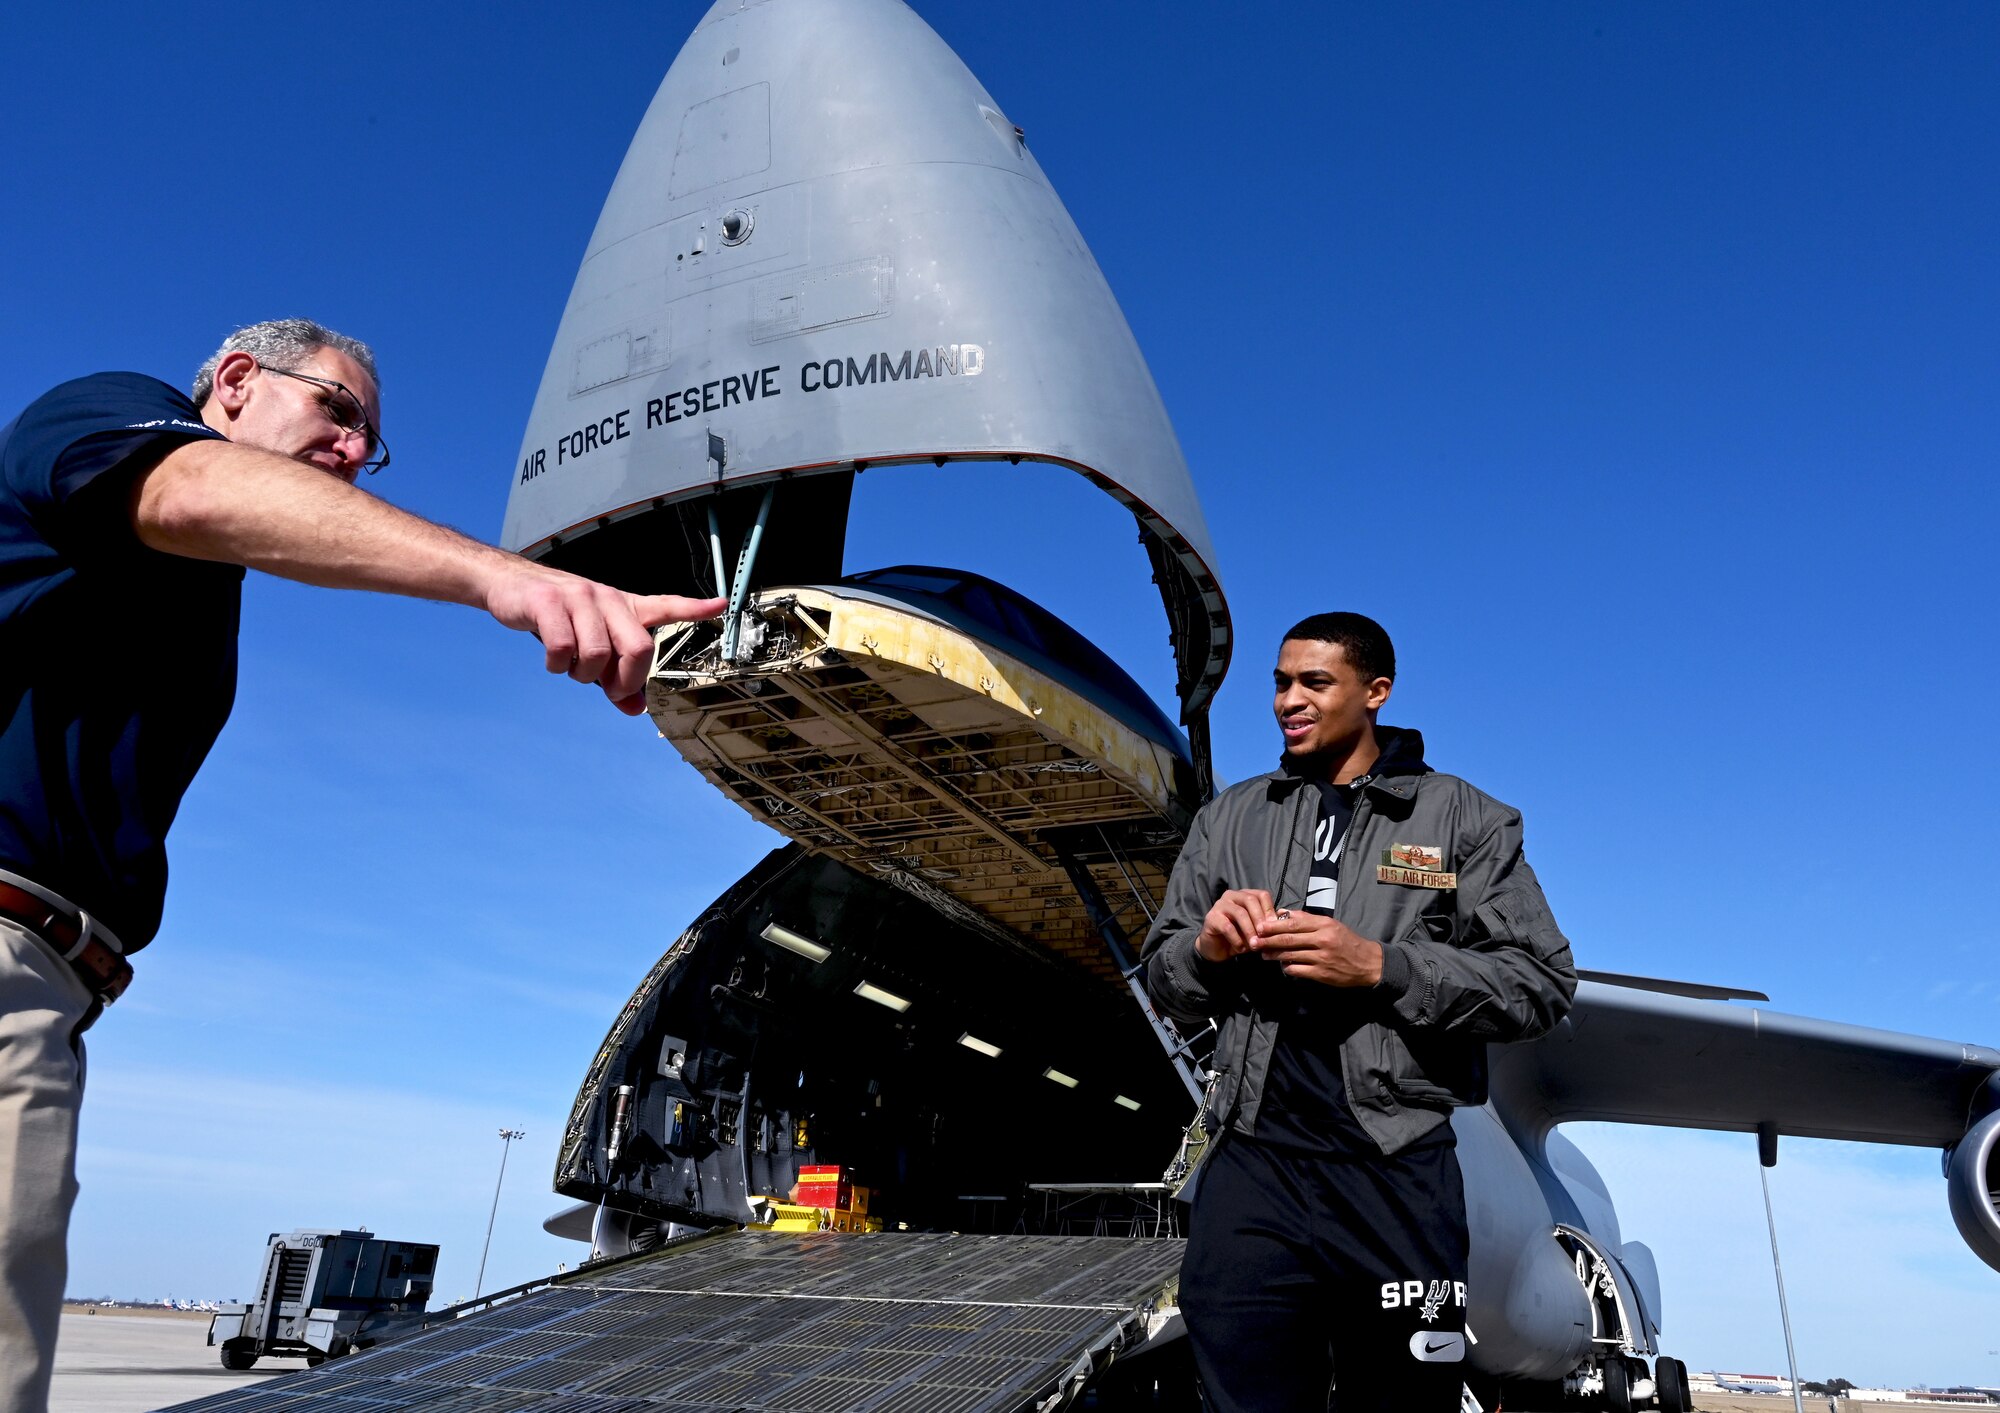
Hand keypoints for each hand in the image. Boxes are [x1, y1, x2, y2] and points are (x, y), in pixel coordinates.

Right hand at [485, 564, 724, 712]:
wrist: (512, 586)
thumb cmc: (560, 618)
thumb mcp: (591, 644)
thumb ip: (614, 677)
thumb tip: (635, 710)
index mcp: (624, 607)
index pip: (666, 605)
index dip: (694, 608)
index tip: (722, 606)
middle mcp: (608, 599)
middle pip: (639, 649)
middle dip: (625, 681)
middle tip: (608, 688)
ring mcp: (579, 598)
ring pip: (598, 655)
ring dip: (584, 675)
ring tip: (572, 667)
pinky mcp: (549, 603)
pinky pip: (564, 649)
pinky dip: (558, 666)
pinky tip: (554, 660)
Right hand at [1197, 889, 1276, 962]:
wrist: (1217, 949)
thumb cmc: (1239, 936)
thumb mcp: (1255, 930)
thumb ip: (1265, 925)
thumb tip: (1280, 922)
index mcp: (1244, 895)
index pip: (1261, 895)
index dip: (1269, 910)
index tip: (1275, 927)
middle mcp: (1231, 895)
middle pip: (1250, 900)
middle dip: (1260, 919)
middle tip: (1264, 935)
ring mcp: (1220, 905)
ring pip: (1240, 913)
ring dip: (1250, 931)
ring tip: (1255, 945)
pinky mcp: (1211, 918)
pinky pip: (1227, 926)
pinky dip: (1237, 939)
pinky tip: (1240, 949)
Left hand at [1251, 910, 1383, 987]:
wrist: (1368, 963)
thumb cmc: (1347, 941)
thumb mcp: (1331, 925)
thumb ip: (1307, 919)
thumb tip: (1283, 913)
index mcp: (1324, 925)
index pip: (1294, 923)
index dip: (1274, 925)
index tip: (1259, 926)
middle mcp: (1322, 940)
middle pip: (1289, 939)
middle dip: (1268, 940)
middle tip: (1254, 941)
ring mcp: (1322, 958)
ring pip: (1291, 955)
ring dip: (1274, 955)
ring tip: (1263, 954)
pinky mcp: (1321, 973)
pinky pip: (1298, 970)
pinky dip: (1288, 967)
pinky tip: (1282, 965)